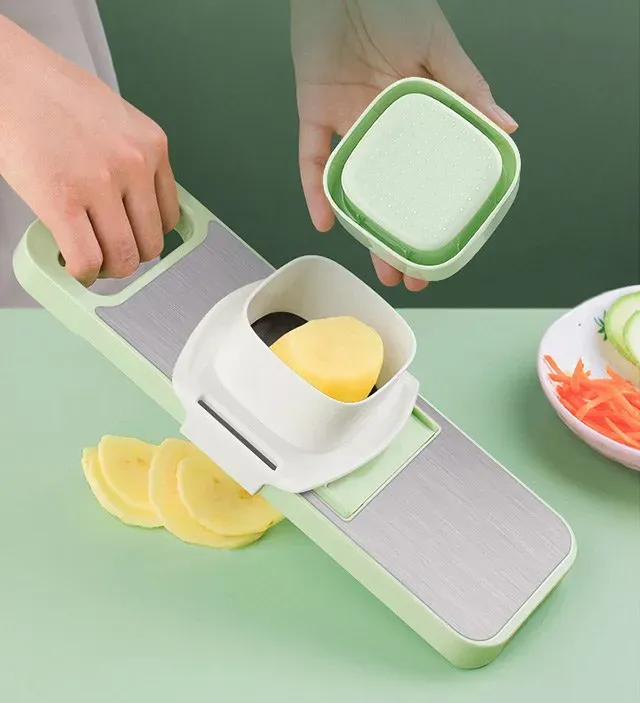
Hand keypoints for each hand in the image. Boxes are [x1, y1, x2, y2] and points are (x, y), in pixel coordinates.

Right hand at [0, 16, 178, 285]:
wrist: (5, 74)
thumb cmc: (50, 94)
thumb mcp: (114, 120)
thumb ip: (132, 160)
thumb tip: (136, 207)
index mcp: (152, 145)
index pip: (169, 216)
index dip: (146, 235)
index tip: (130, 239)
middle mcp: (134, 164)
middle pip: (150, 243)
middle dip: (127, 256)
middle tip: (107, 254)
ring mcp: (100, 184)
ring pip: (123, 257)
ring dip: (106, 268)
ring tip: (89, 258)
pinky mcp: (63, 201)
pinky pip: (87, 260)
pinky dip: (81, 271)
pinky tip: (70, 262)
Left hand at [291, 0, 517, 290]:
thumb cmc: (394, 5)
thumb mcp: (439, 50)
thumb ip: (468, 91)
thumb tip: (506, 130)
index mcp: (414, 113)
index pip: (425, 175)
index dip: (433, 212)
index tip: (444, 247)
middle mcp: (381, 125)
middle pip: (390, 193)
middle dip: (397, 238)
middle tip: (408, 273)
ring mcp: (348, 122)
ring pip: (355, 185)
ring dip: (363, 226)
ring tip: (378, 265)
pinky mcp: (314, 111)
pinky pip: (313, 158)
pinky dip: (316, 188)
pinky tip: (325, 219)